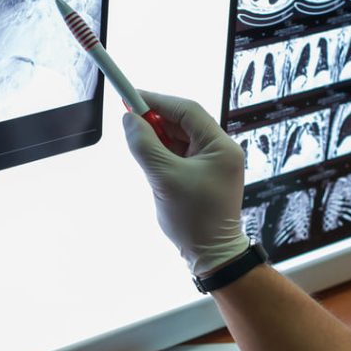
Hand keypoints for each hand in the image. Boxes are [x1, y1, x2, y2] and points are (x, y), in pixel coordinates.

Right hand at [122, 91, 249, 275]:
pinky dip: (163, 155)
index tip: (130, 96)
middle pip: (184, 122)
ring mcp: (214, 163)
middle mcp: (221, 150)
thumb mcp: (163, 178)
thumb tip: (129, 120)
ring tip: (142, 154)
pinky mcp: (204, 175)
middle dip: (155, 121)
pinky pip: (180, 155)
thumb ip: (145, 145)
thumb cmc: (194, 219)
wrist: (212, 255)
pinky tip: (152, 167)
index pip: (187, 110)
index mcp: (221, 146)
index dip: (157, 101)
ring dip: (158, 141)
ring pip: (180, 139)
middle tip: (129, 121)